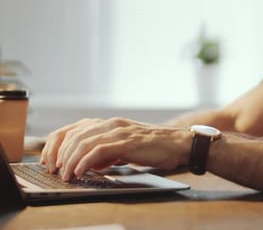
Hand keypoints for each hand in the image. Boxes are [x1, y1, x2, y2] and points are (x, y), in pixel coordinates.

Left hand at [40, 117, 191, 180]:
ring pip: (83, 142)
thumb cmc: (154, 147)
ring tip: (65, 175)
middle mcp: (110, 123)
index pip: (73, 129)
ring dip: (69, 160)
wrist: (177, 144)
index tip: (49, 160)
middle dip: (58, 154)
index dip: (56, 144)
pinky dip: (85, 162)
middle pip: (73, 134)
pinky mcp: (126, 141)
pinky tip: (80, 172)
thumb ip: (106, 152)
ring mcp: (118, 131)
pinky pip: (98, 150)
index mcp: (108, 123)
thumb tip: (89, 164)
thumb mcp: (125, 147)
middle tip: (54, 171)